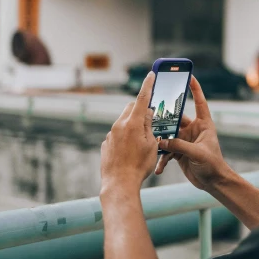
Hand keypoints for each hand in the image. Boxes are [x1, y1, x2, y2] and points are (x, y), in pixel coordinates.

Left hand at [100, 71, 158, 191]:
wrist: (119, 184)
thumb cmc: (139, 166)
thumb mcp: (152, 144)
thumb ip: (149, 125)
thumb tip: (146, 113)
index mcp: (132, 123)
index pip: (142, 99)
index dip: (148, 85)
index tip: (151, 74)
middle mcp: (119, 125)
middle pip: (131, 109)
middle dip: (140, 109)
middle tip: (150, 118)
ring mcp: (110, 135)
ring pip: (124, 122)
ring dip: (133, 125)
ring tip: (142, 141)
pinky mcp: (106, 144)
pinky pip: (117, 135)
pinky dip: (125, 137)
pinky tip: (131, 152)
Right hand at [155, 76, 232, 190]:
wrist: (213, 182)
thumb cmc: (213, 165)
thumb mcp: (198, 154)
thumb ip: (179, 146)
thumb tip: (162, 141)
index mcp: (203, 125)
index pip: (200, 102)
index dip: (195, 89)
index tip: (189, 76)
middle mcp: (193, 130)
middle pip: (177, 118)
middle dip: (165, 116)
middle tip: (152, 112)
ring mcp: (185, 140)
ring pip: (168, 134)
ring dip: (160, 139)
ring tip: (151, 141)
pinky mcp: (179, 152)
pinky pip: (167, 151)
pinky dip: (162, 158)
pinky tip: (158, 167)